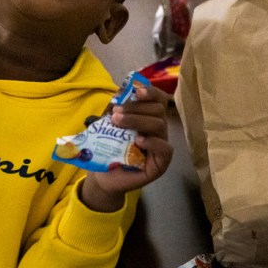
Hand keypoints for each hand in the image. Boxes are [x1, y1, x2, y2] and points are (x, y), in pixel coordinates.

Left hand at [80, 84, 173, 211]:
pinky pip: (165, 148)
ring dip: (137, 120)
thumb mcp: (108, 125)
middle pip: (158, 110)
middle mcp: (158, 130)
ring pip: (159, 125)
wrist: (103, 176)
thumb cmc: (107, 149)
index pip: (158, 100)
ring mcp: (161, 146)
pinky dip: (152, 142)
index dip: (151, 92)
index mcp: (149, 118)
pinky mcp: (161, 163)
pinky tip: (139, 140)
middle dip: (136, 108)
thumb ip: (115, 109)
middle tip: (115, 113)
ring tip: (118, 122)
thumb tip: (120, 91)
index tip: (137, 91)